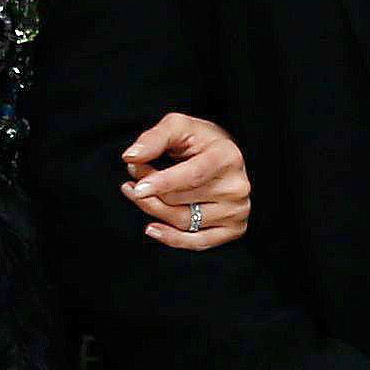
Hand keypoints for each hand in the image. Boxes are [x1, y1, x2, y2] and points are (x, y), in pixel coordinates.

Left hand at [122, 110, 251, 245]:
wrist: (225, 157)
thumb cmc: (200, 140)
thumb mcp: (178, 127)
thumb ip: (154, 138)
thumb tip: (131, 156)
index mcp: (227, 157)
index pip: (192, 175)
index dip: (162, 182)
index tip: (137, 188)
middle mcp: (237, 187)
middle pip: (181, 200)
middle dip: (149, 191)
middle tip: (131, 179)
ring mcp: (238, 210)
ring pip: (183, 221)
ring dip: (153, 210)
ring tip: (136, 195)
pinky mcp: (234, 229)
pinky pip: (198, 242)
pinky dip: (172, 239)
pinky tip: (152, 228)